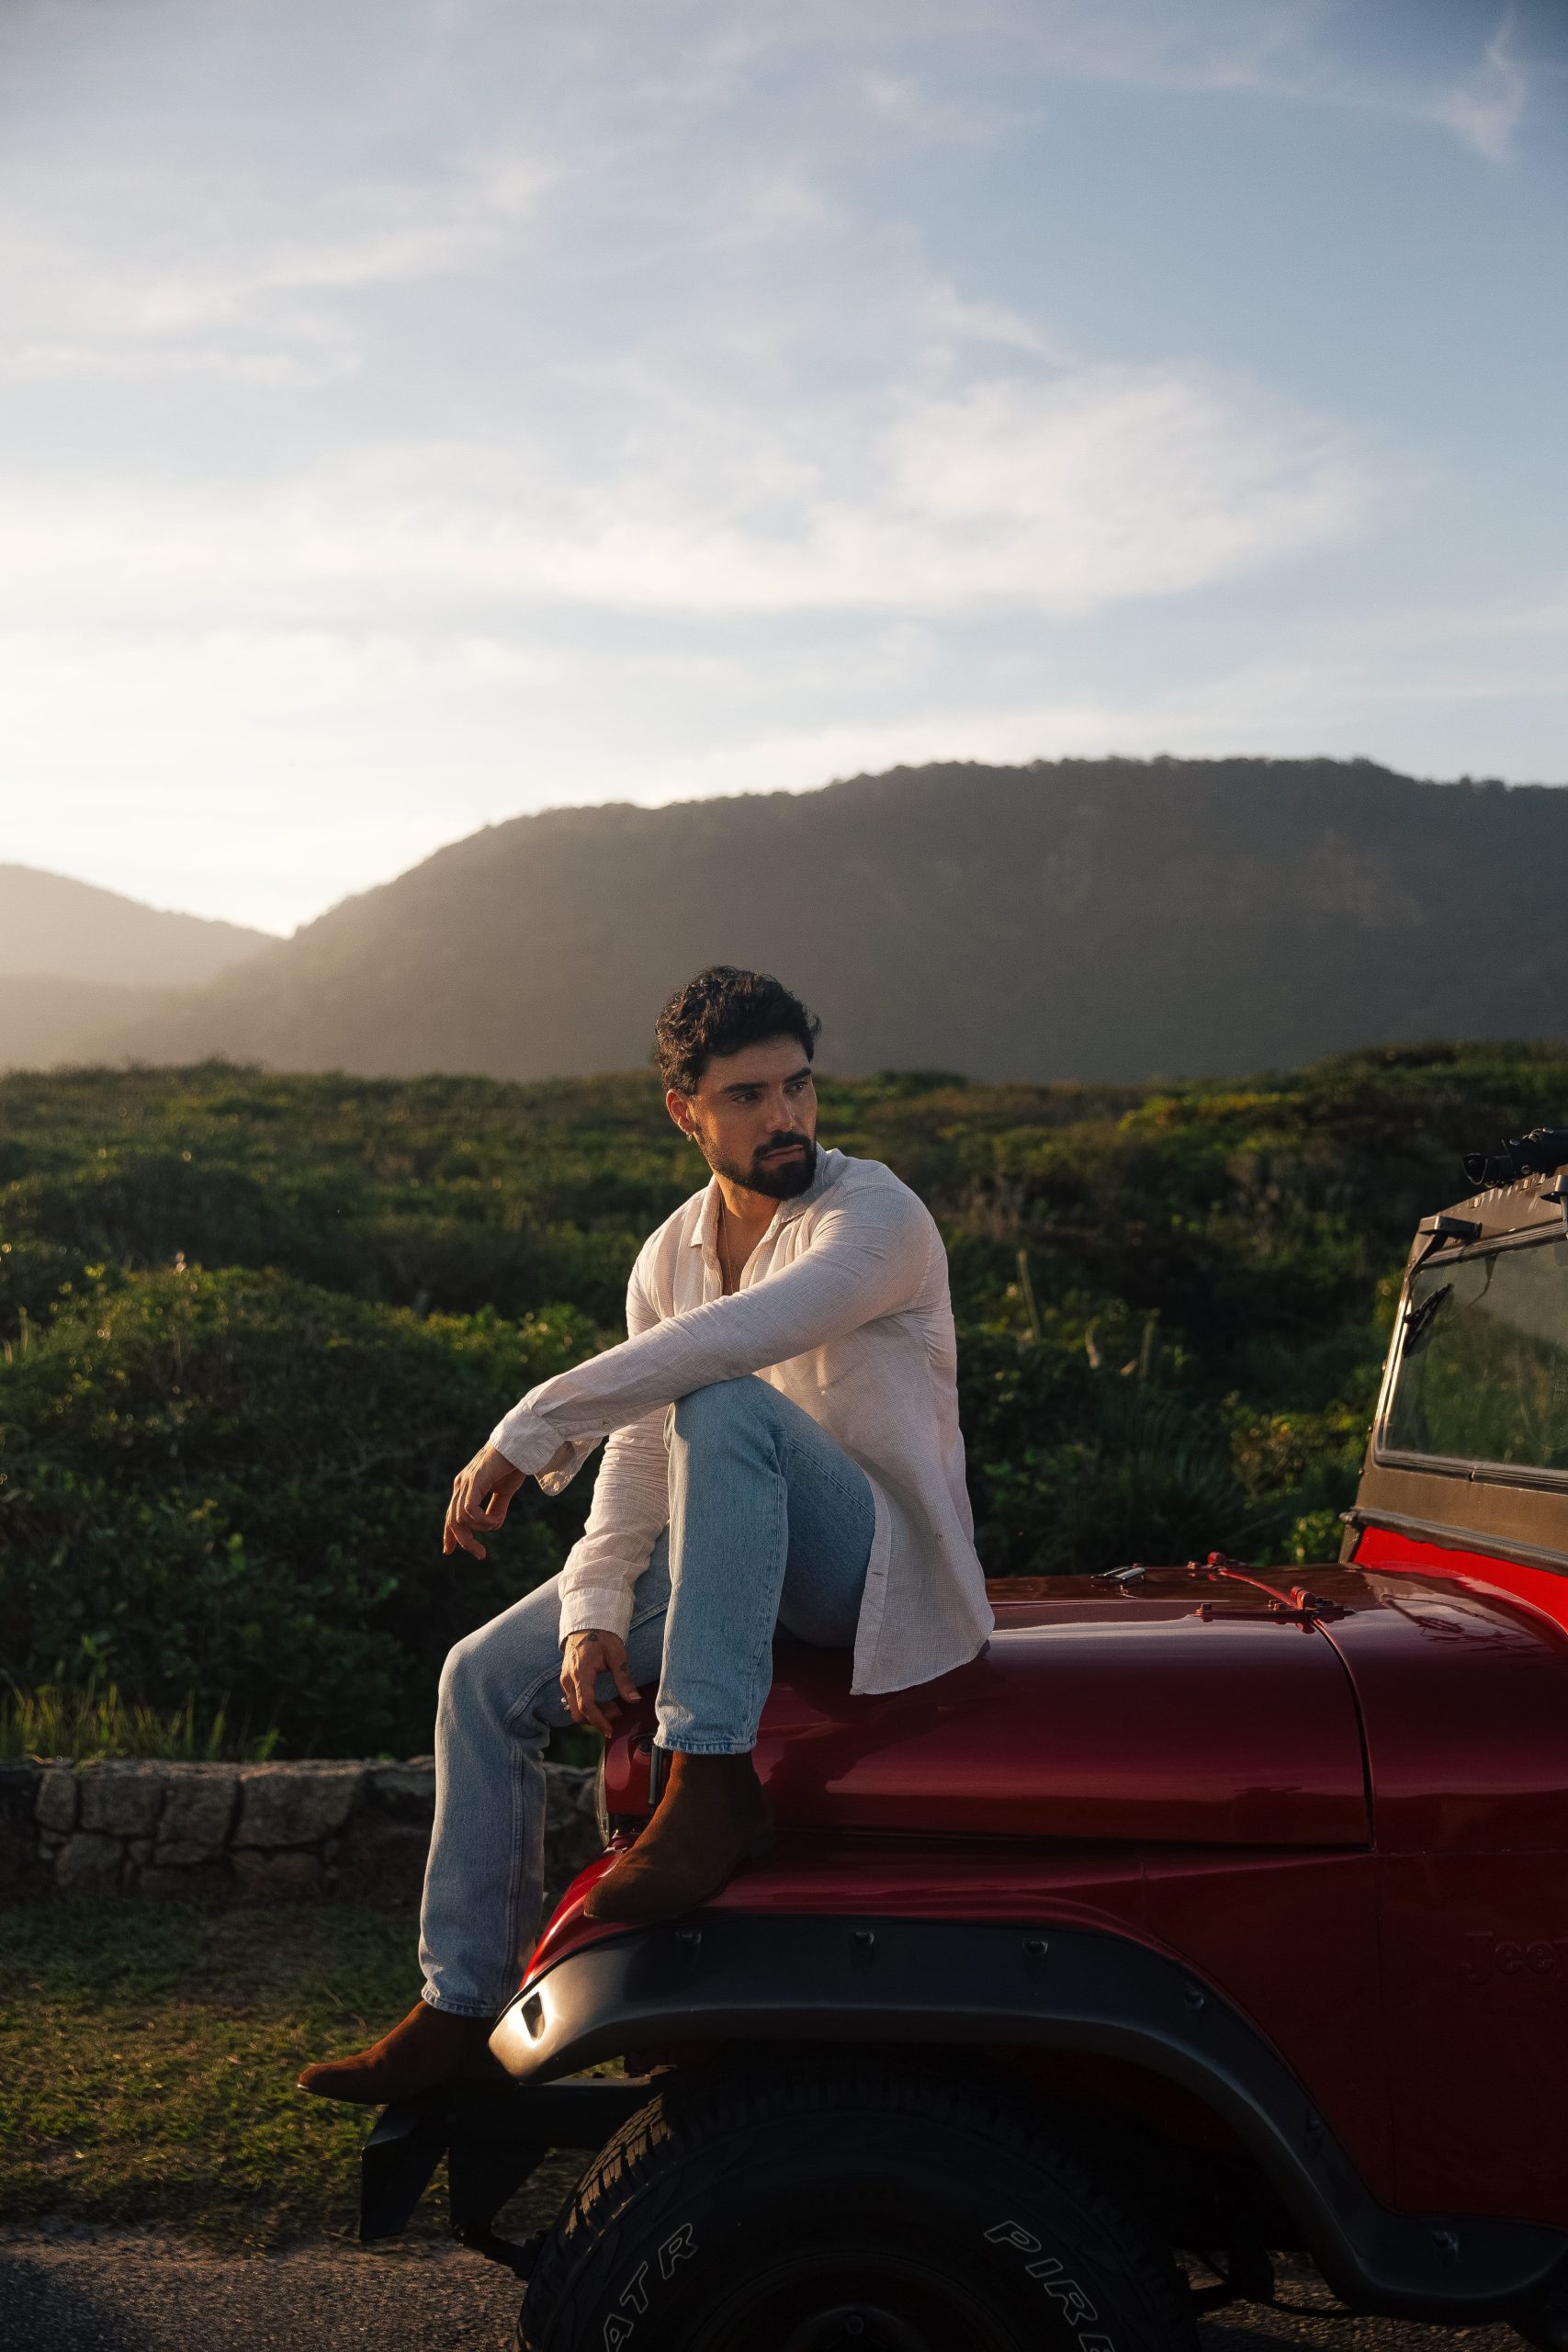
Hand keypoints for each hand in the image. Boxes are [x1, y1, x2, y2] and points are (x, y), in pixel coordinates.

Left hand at [443, 1443, 525, 1559]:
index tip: (449, 1551)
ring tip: (496, 1524)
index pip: (450, 1515)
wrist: (520, 1446)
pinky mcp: (474, 1480)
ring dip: (479, 1529)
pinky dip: (482, 1520)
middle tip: (481, 1554)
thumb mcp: (503, 1491)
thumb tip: (493, 1525)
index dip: (449, 1535)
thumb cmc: (512, 1465)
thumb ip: (497, 1508)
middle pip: (452, 1521)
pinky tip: (495, 1520)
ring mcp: (465, 1482)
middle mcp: (461, 1485)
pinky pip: (469, 1509)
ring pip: (460, 1518)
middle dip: (465, 1541)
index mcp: (464, 1487)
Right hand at [560, 1630, 640, 1736]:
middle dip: (596, 1719)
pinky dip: (587, 1706)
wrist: (587, 1624)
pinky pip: (573, 1701)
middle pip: (577, 1712)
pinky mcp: (567, 1681)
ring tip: (613, 1706)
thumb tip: (634, 1700)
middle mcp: (569, 1679)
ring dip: (593, 1713)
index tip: (610, 1730)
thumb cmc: (602, 1637)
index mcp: (581, 1673)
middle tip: (617, 1713)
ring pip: (574, 1708)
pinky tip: (602, 1701)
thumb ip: (624, 1679)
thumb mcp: (617, 1655)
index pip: (586, 1705)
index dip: (598, 1721)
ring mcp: (565, 1680)